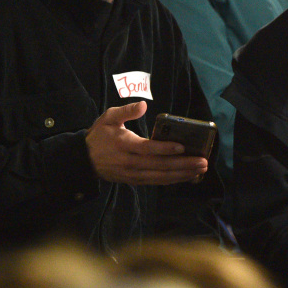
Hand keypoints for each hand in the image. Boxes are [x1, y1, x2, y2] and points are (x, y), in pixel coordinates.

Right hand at [86, 101, 208, 185]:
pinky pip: (156, 182)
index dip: (165, 148)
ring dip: (182, 174)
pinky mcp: (135, 181)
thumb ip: (126, 111)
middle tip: (203, 162)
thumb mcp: (108, 118)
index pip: (147, 148)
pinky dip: (172, 180)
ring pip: (160, 177)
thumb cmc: (99, 136)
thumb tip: (143, 105)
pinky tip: (186, 177)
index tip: (182, 147)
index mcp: (124, 145)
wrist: (84, 160)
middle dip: (183, 165)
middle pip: (159, 165)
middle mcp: (130, 163)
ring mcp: (133, 174)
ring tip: (200, 170)